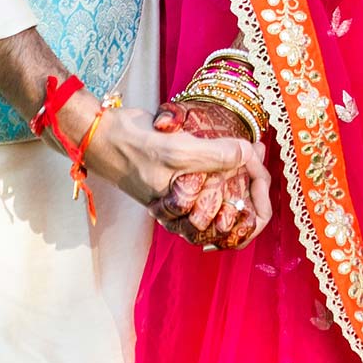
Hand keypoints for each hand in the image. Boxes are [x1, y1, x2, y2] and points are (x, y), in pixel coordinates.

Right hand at [148, 99, 271, 249]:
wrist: (103, 136)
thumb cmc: (135, 150)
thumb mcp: (178, 151)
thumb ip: (215, 155)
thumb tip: (248, 154)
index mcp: (187, 215)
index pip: (235, 226)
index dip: (256, 199)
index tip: (258, 164)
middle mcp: (188, 209)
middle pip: (234, 210)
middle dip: (253, 181)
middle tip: (259, 151)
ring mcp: (184, 191)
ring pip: (224, 191)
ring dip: (242, 170)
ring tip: (252, 148)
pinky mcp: (181, 173)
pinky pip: (211, 177)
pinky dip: (226, 162)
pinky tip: (236, 148)